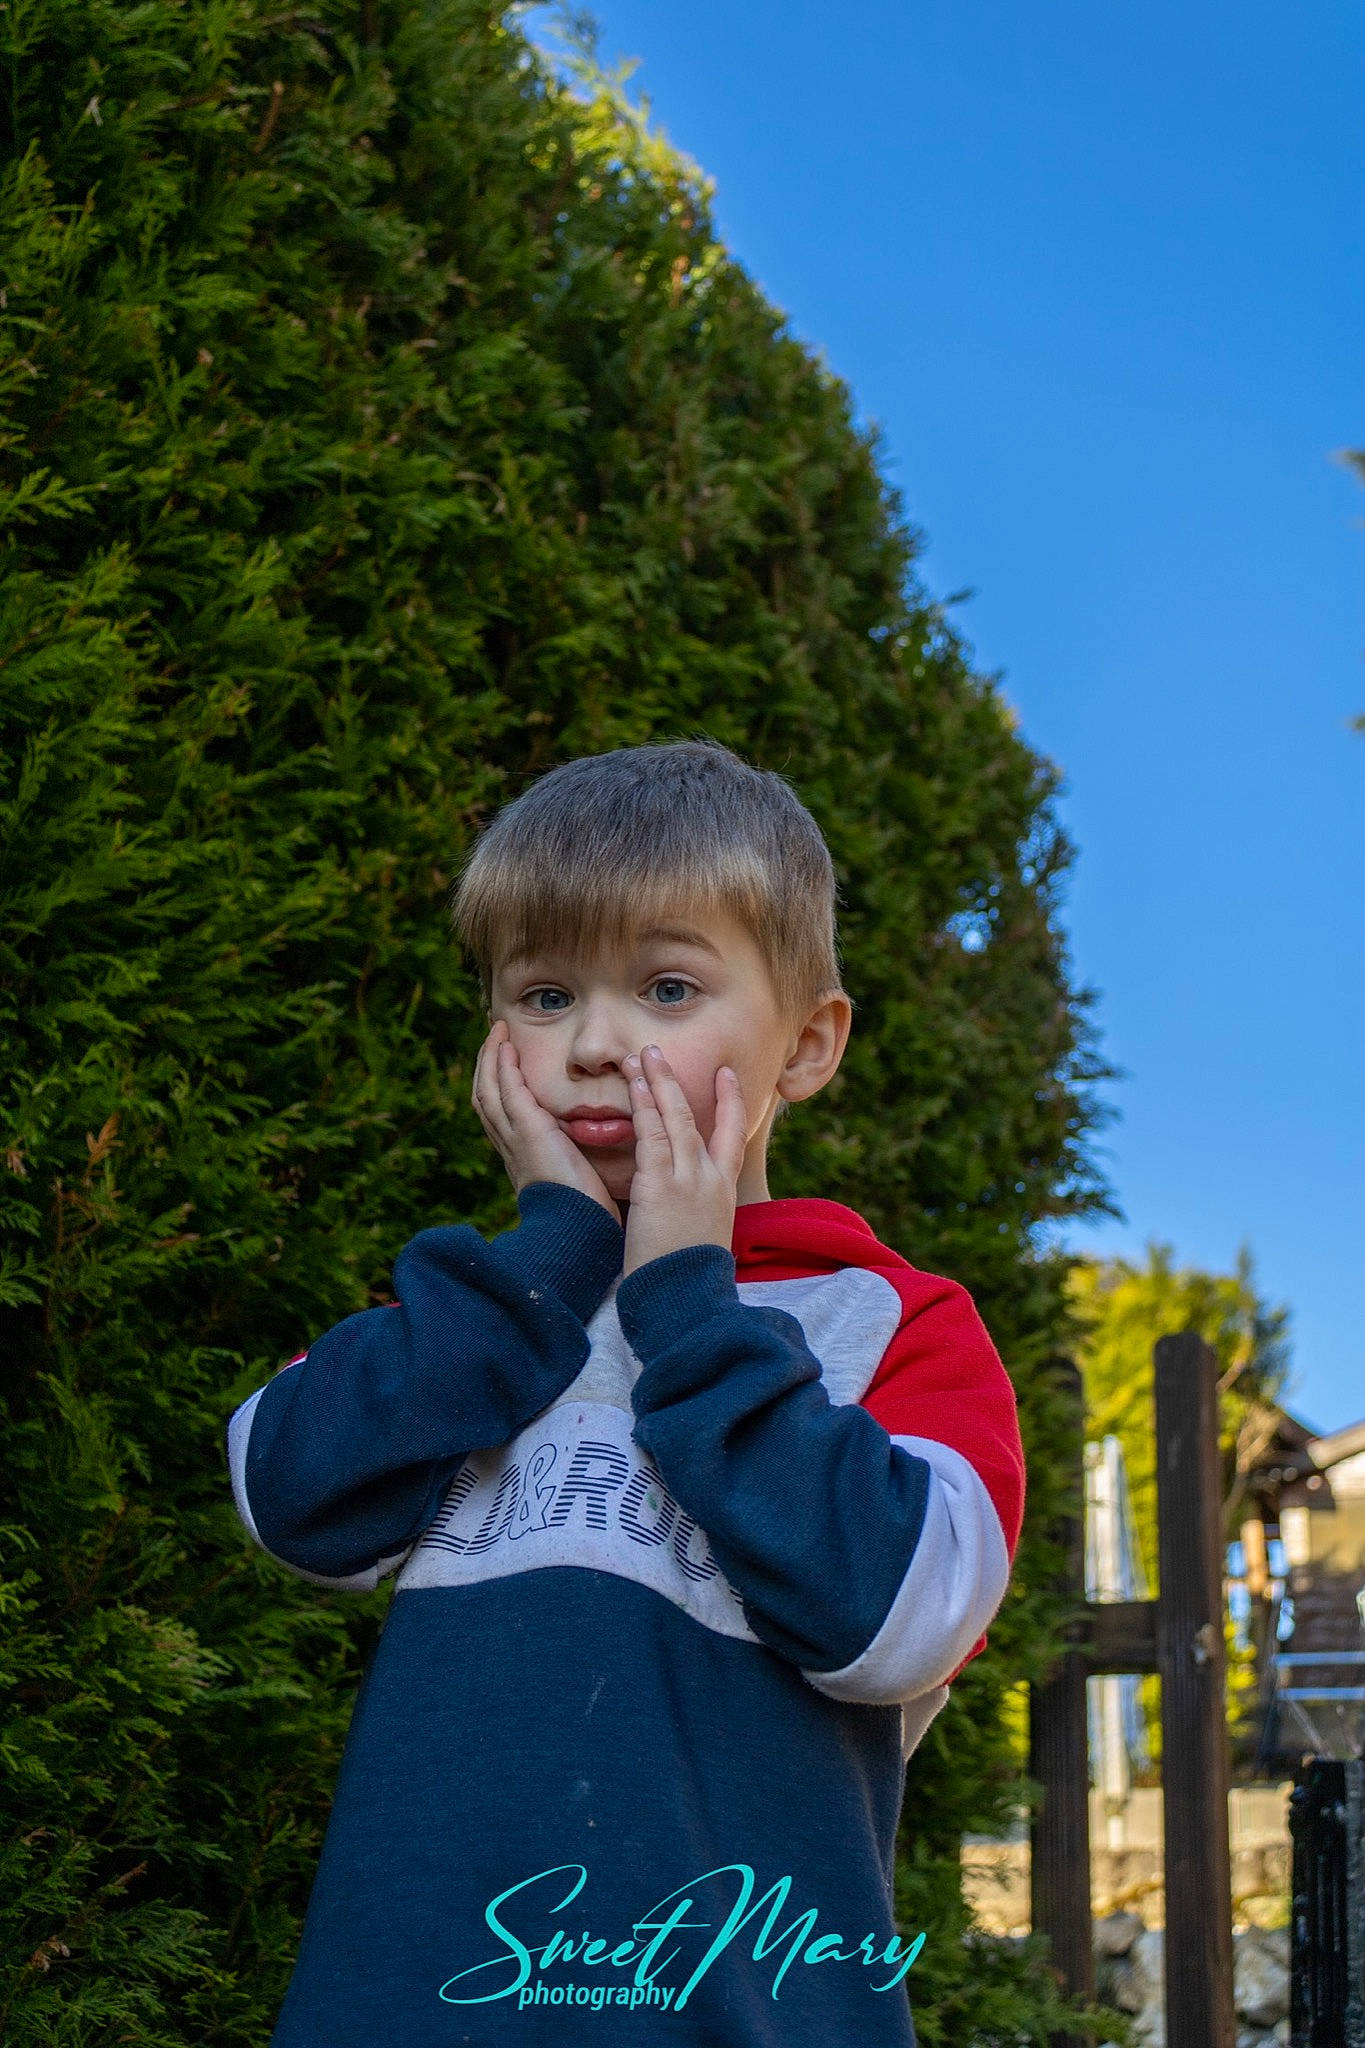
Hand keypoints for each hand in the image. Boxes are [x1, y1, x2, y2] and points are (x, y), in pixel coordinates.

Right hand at [471, 1020, 621, 1224]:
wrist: (578, 1231)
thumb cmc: (586, 1212)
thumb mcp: (578, 1178)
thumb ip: (577, 1157)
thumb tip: (593, 1144)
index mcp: (522, 1159)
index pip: (500, 1115)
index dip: (499, 1086)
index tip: (505, 1062)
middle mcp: (511, 1148)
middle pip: (485, 1099)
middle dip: (487, 1067)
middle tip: (494, 1039)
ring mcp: (515, 1139)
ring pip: (488, 1092)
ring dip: (490, 1059)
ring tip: (497, 1033)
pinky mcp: (528, 1132)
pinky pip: (507, 1091)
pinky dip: (503, 1067)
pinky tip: (508, 1047)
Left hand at [621, 1044, 747, 1276]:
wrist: (685, 1298)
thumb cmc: (686, 1278)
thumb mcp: (702, 1237)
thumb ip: (696, 1212)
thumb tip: (688, 1207)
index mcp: (723, 1192)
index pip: (733, 1136)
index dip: (731, 1102)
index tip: (727, 1076)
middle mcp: (710, 1178)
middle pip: (699, 1116)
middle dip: (679, 1081)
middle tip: (662, 1050)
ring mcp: (688, 1178)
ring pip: (675, 1118)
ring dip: (657, 1082)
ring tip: (642, 1054)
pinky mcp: (662, 1184)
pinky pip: (652, 1135)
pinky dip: (645, 1107)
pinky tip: (637, 1085)